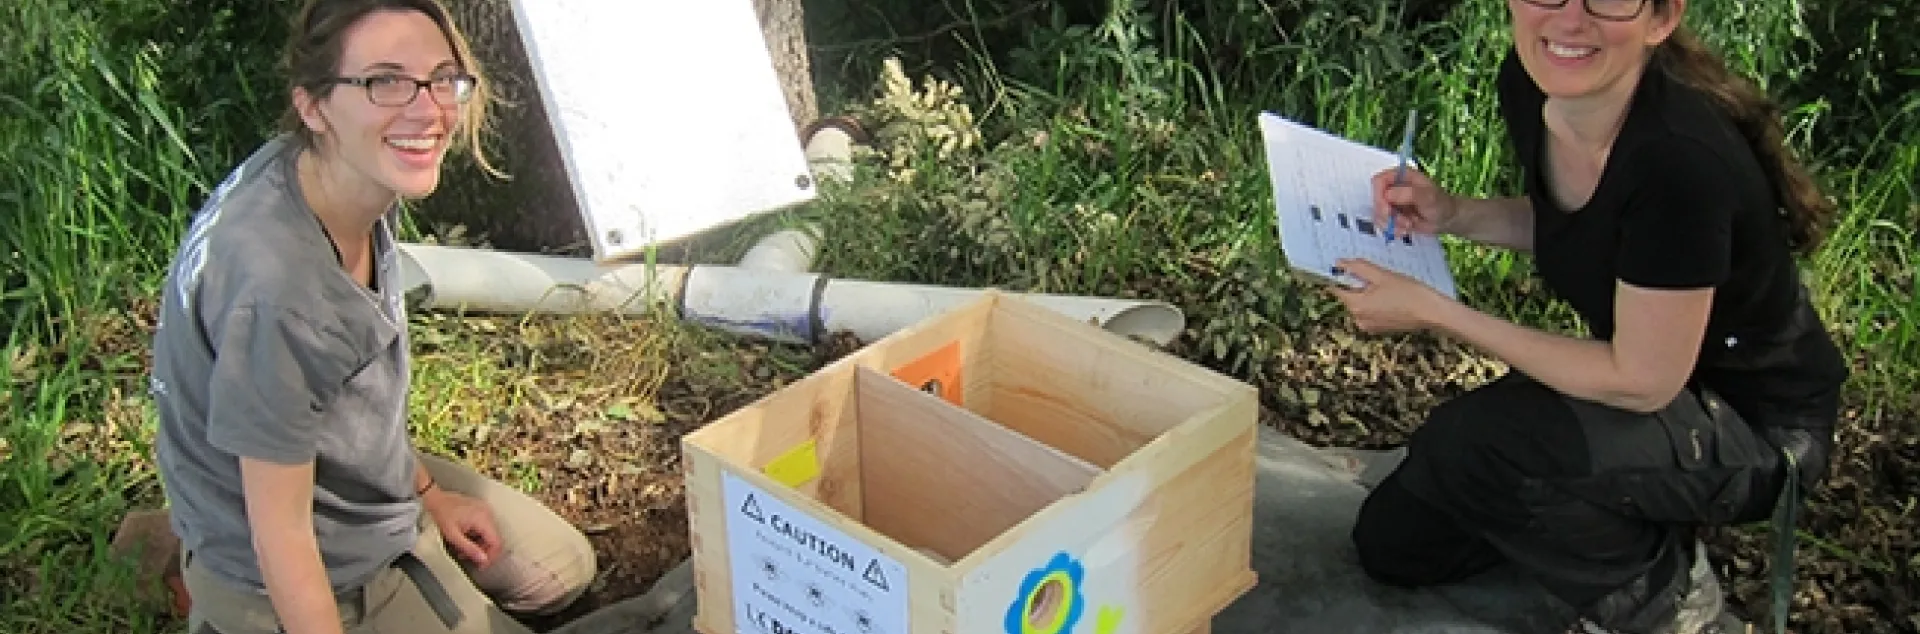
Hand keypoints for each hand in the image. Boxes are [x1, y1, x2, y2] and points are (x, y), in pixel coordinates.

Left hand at [424, 490, 503, 568]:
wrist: (435, 498)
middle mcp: (488, 513)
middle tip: (467, 557)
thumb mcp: (453, 535)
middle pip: (494, 539)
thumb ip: (469, 548)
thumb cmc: (442, 515)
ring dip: (479, 544)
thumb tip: (484, 560)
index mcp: (483, 518)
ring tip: (463, 548)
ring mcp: (486, 510)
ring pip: (490, 534)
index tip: (481, 565)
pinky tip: (466, 538)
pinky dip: (478, 536)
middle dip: (483, 551)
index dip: (491, 556)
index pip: (497, 542)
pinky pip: (486, 527)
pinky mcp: (482, 510)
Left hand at [1328, 258, 1447, 333]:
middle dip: (1359, 285)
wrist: (1430, 312)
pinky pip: (1371, 312)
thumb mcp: (1381, 275)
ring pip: (1362, 304)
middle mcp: (1359, 319)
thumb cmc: (1407, 292)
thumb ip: (1358, 268)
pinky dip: (1376, 304)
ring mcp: (1369, 326)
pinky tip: (1391, 297)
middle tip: (1377, 275)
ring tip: (1387, 286)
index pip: (1337, 289)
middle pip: (1350, 297)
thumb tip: (1339, 263)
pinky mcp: (1380, 329)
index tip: (1348, 267)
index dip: (1341, 276)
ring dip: (1369, 294)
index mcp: (1356, 306)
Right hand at [1371, 165, 1456, 235]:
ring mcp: (1392, 201)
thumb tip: (1387, 195)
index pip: (1378, 181)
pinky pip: (1382, 223)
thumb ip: (1408, 193)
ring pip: (1377, 213)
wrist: (1447, 219)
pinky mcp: (1392, 214)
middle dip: (1387, 214)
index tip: (1388, 211)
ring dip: (1391, 223)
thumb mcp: (1428, 197)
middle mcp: (1393, 186)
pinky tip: (1405, 230)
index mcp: (1401, 175)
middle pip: (1375, 199)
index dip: (1379, 196)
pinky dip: (1392, 229)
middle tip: (1403, 222)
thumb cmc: (1440, 204)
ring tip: (1408, 225)